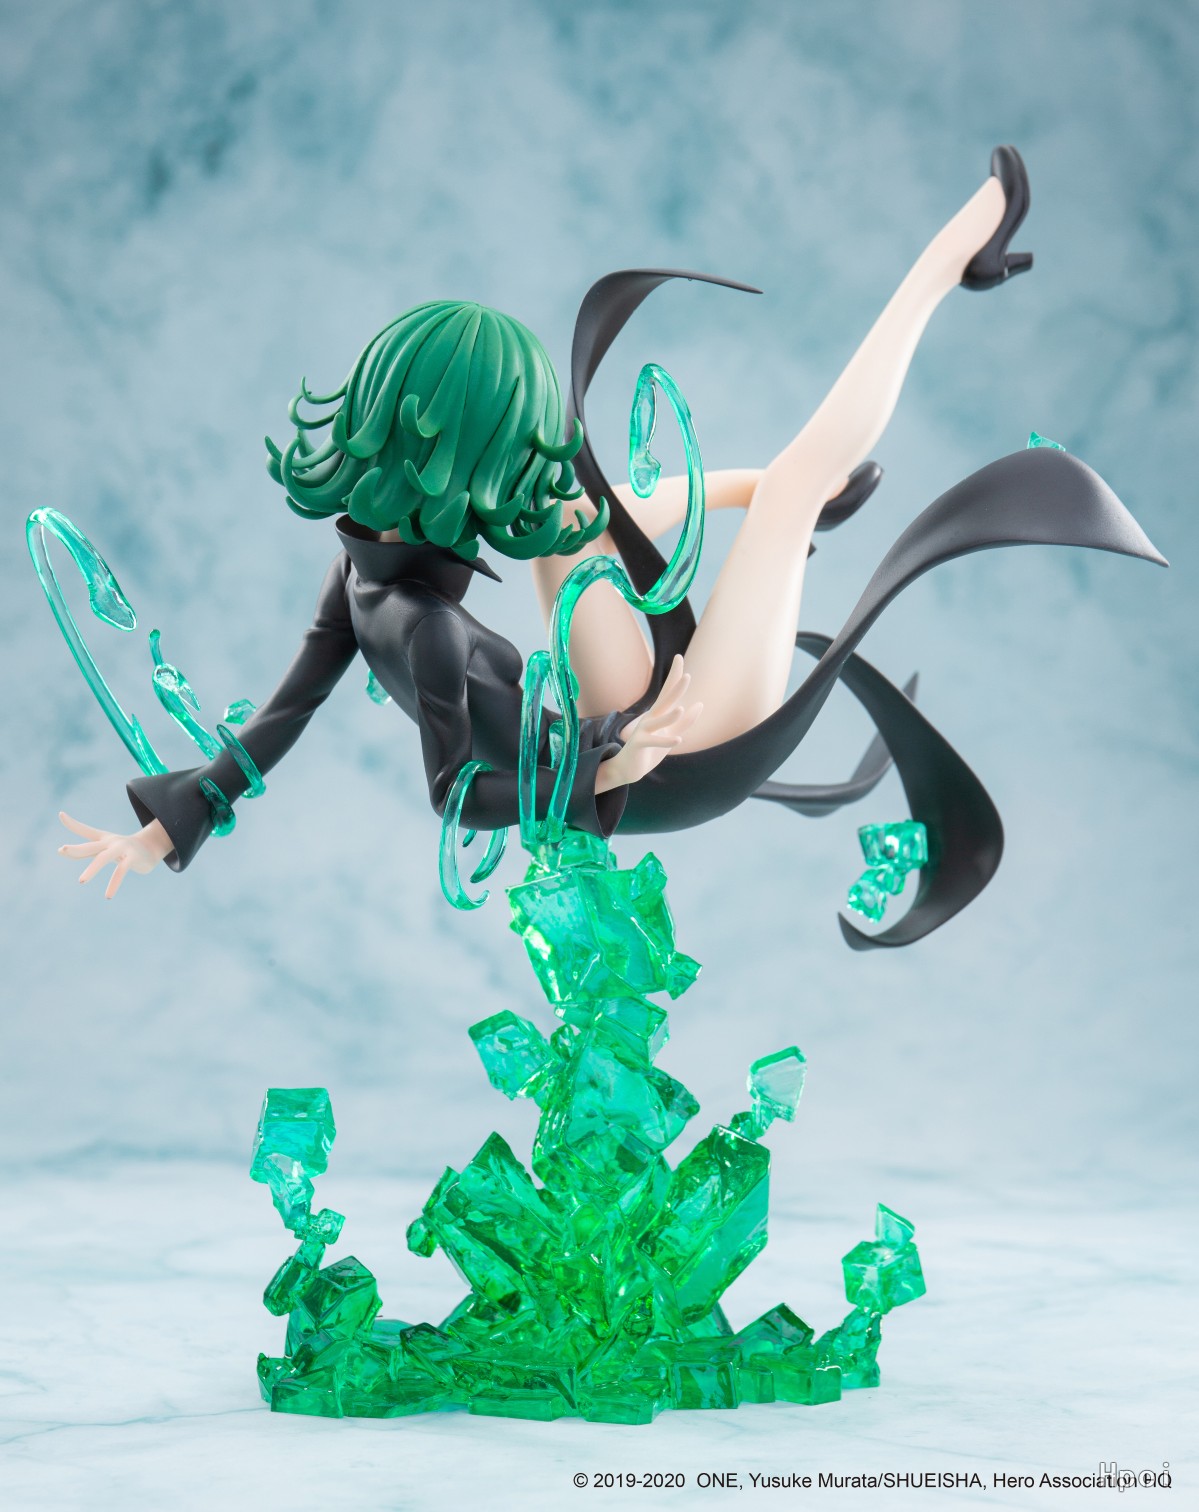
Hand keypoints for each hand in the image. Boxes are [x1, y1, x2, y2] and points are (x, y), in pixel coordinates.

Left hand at [57, 812, 173, 898]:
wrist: (151, 849)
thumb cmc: (122, 849)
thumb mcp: (103, 848)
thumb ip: (83, 850)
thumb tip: (60, 850)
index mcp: (102, 838)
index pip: (85, 830)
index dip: (72, 824)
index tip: (61, 814)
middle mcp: (111, 842)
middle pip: (90, 846)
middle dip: (77, 848)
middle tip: (63, 850)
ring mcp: (122, 849)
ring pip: (104, 858)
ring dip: (92, 869)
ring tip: (81, 881)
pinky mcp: (133, 858)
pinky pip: (121, 871)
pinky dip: (114, 884)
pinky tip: (108, 896)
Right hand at [595, 656, 702, 792]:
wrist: (628, 768)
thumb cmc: (650, 750)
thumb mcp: (671, 734)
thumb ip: (685, 721)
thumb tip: (700, 704)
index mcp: (658, 715)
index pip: (668, 692)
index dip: (674, 676)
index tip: (679, 657)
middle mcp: (649, 719)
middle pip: (664, 702)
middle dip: (675, 690)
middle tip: (687, 677)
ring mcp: (642, 731)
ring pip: (656, 721)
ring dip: (669, 716)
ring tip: (680, 709)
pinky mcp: (638, 744)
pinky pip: (653, 741)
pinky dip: (665, 741)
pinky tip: (678, 739)